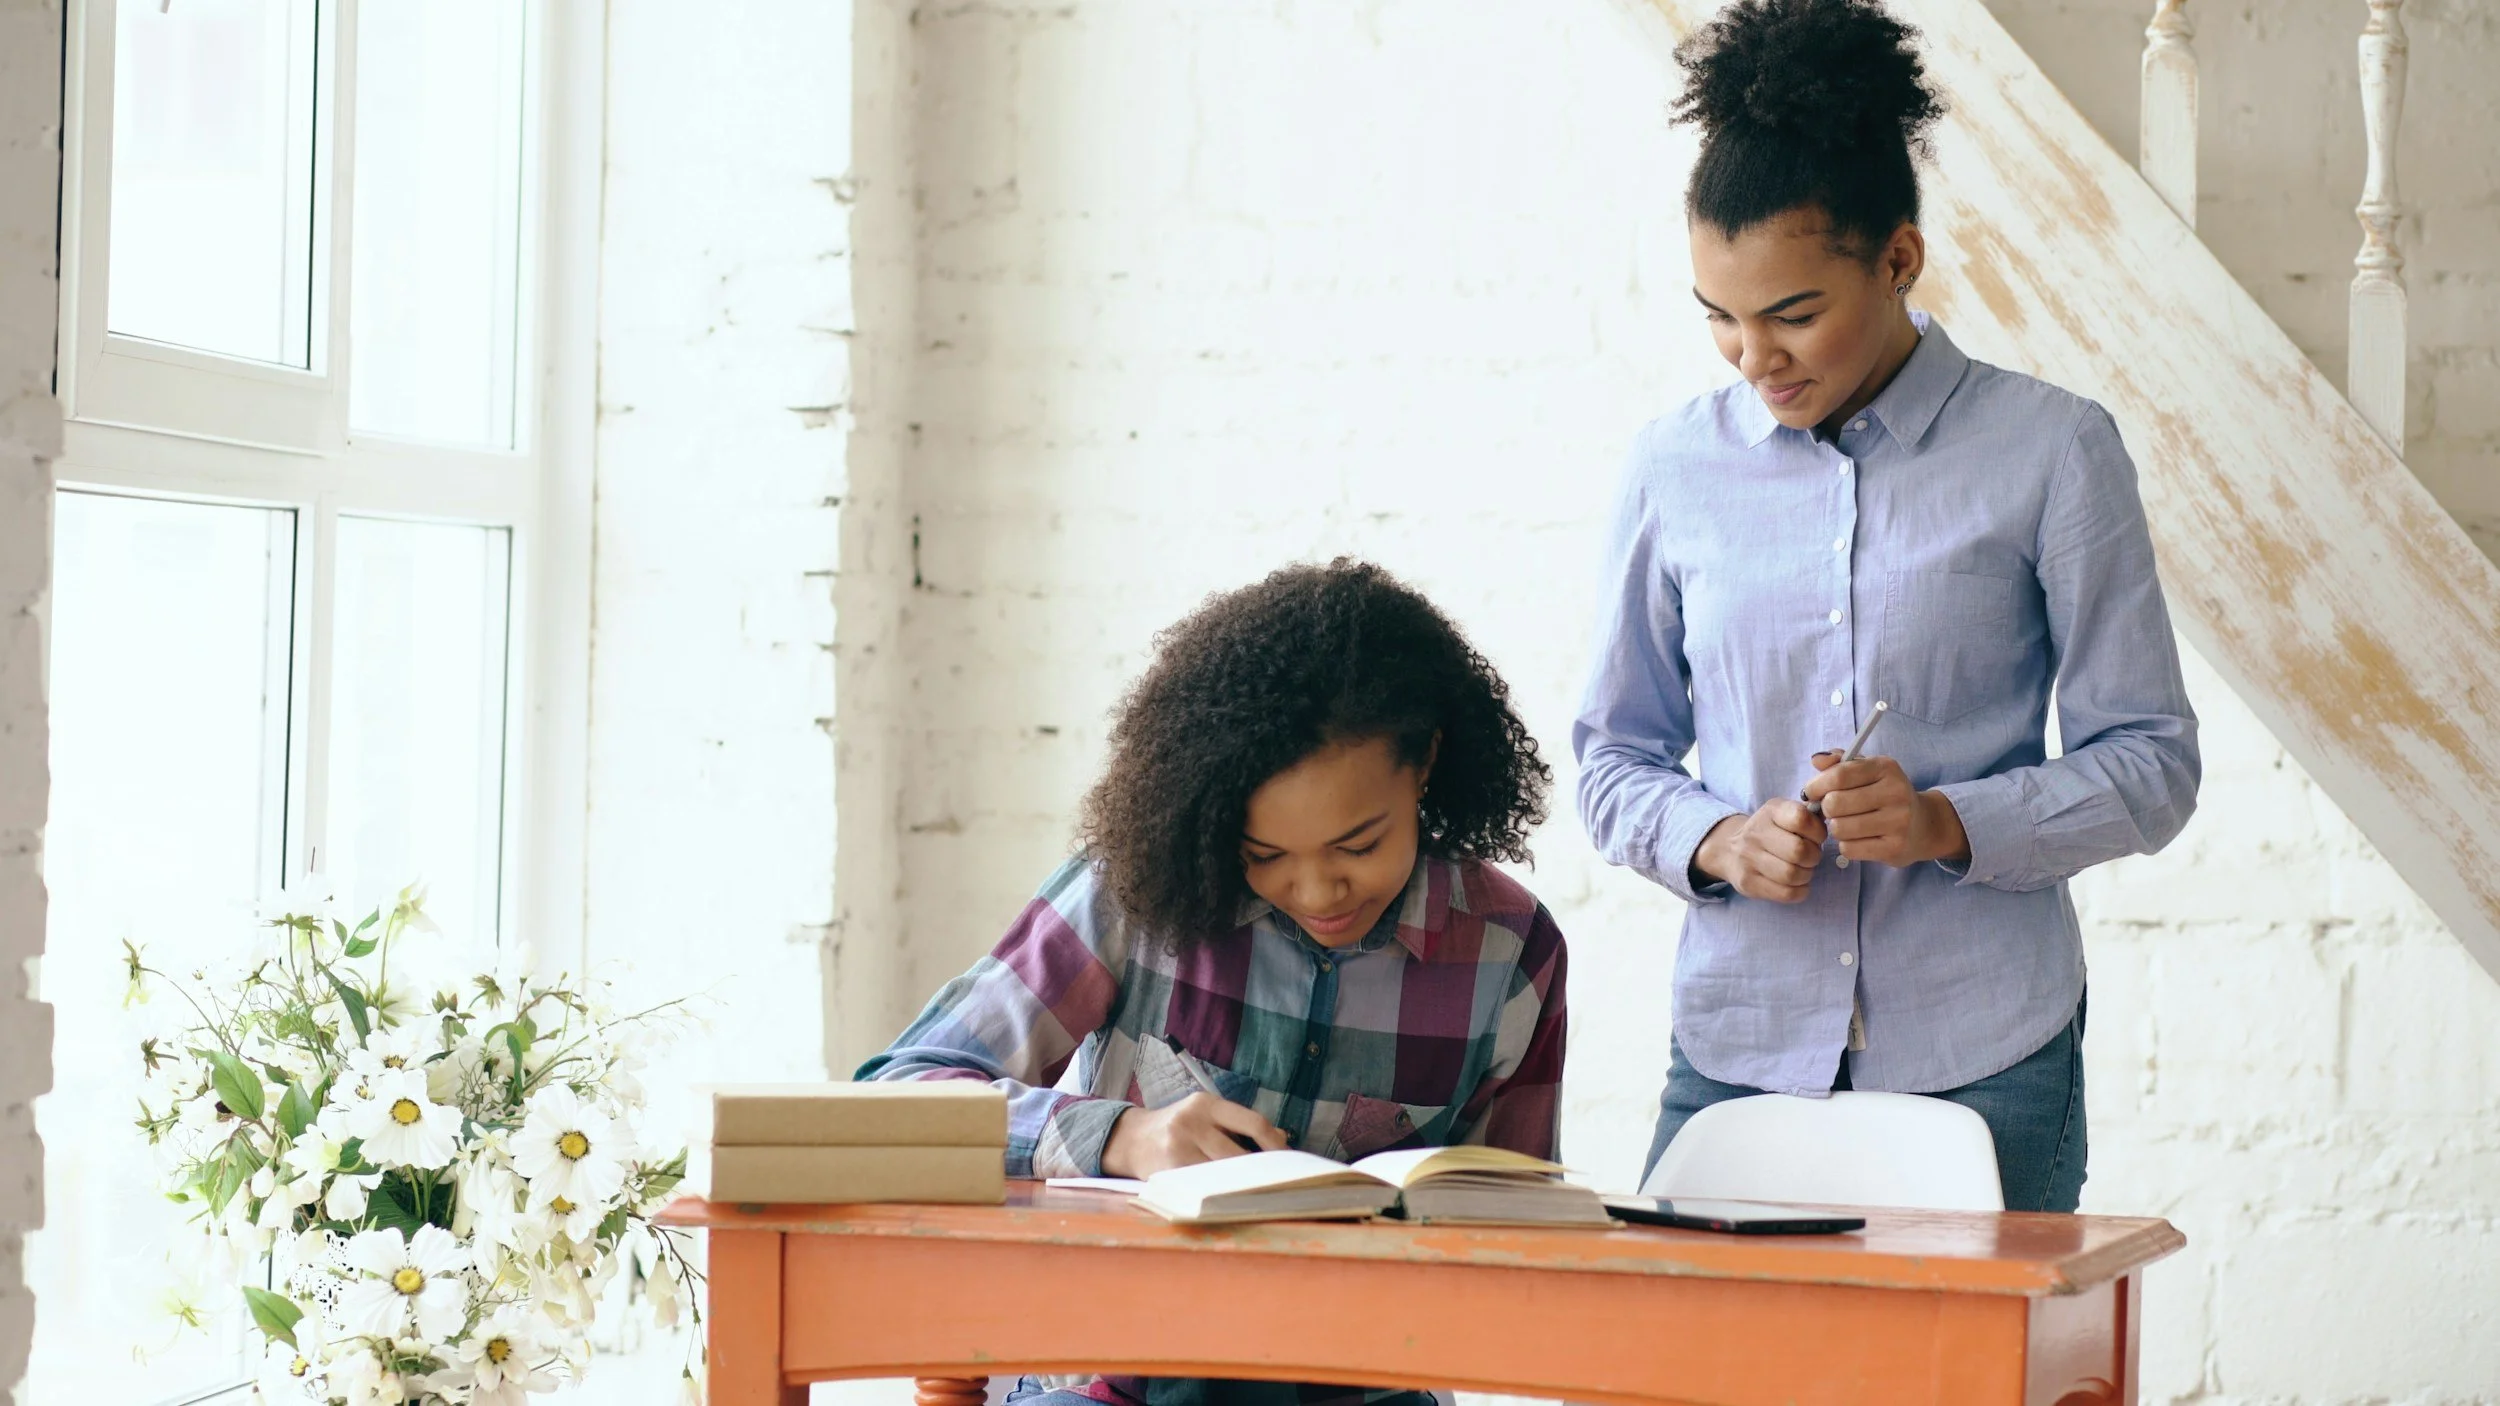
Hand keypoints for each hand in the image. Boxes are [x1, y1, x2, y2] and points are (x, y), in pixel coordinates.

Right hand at [1101, 1093, 1287, 1177]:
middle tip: (1278, 1182)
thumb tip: (1281, 1137)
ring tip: (1258, 1191)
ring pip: (1223, 1174)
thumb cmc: (1178, 1127)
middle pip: (1240, 1154)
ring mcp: (1178, 1148)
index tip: (1288, 1159)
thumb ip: (1239, 1124)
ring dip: (1243, 1185)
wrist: (1131, 1139)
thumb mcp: (1206, 1115)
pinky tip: (1230, 1197)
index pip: (1252, 1122)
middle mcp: (1191, 1122)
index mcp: (1206, 1103)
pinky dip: (1221, 1193)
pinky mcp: (1169, 1171)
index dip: (1275, 1144)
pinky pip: (1204, 1186)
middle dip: (1261, 1171)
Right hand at [1692, 799, 1828, 902]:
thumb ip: (1809, 815)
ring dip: (1806, 875)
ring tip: (1803, 869)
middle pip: (1799, 851)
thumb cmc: (1771, 832)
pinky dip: (1800, 890)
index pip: (1801, 819)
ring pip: (1792, 874)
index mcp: (1770, 811)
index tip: (1816, 837)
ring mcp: (1748, 859)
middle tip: (1811, 857)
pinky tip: (1797, 883)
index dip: (1817, 832)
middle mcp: (1755, 833)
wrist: (1729, 850)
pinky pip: (1786, 893)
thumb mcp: (1785, 813)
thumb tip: (1835, 821)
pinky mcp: (1748, 883)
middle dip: (1814, 857)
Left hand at [1802, 754, 1970, 866]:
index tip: (1811, 792)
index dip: (1816, 785)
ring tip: (1847, 824)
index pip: (1839, 775)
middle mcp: (1896, 793)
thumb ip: (1840, 763)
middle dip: (1826, 809)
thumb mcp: (1868, 771)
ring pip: (1839, 828)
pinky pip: (1849, 849)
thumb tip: (1816, 760)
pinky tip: (1858, 839)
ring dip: (1836, 828)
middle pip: (1835, 803)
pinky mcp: (1894, 848)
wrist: (1924, 825)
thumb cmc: (1886, 795)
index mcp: (1886, 768)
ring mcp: (1898, 822)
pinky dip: (1846, 845)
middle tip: (1833, 810)